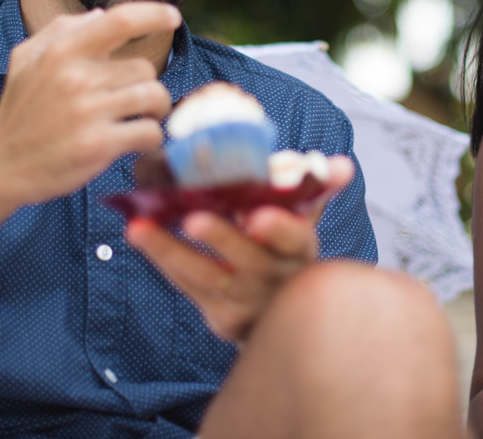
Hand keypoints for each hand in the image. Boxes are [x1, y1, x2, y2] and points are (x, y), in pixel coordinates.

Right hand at [0, 1, 180, 206]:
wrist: (1, 165)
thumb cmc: (19, 111)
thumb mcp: (25, 60)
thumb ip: (60, 30)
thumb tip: (99, 14)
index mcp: (62, 52)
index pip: (120, 20)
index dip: (154, 14)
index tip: (173, 17)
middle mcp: (76, 78)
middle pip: (145, 68)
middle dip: (145, 84)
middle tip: (130, 100)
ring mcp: (88, 112)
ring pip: (154, 97)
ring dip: (155, 110)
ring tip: (140, 118)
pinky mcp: (99, 145)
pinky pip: (150, 132)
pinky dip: (152, 138)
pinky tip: (137, 141)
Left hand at [126, 155, 354, 341]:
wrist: (278, 308)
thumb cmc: (284, 249)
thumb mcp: (305, 219)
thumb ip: (316, 188)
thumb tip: (342, 165)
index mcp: (300, 250)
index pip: (295, 239)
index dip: (278, 229)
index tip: (258, 216)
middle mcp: (276, 279)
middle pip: (249, 261)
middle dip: (222, 240)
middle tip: (193, 219)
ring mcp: (247, 302)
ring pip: (208, 277)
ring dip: (172, 251)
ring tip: (140, 228)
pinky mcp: (221, 317)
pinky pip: (188, 287)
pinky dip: (163, 261)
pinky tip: (141, 238)